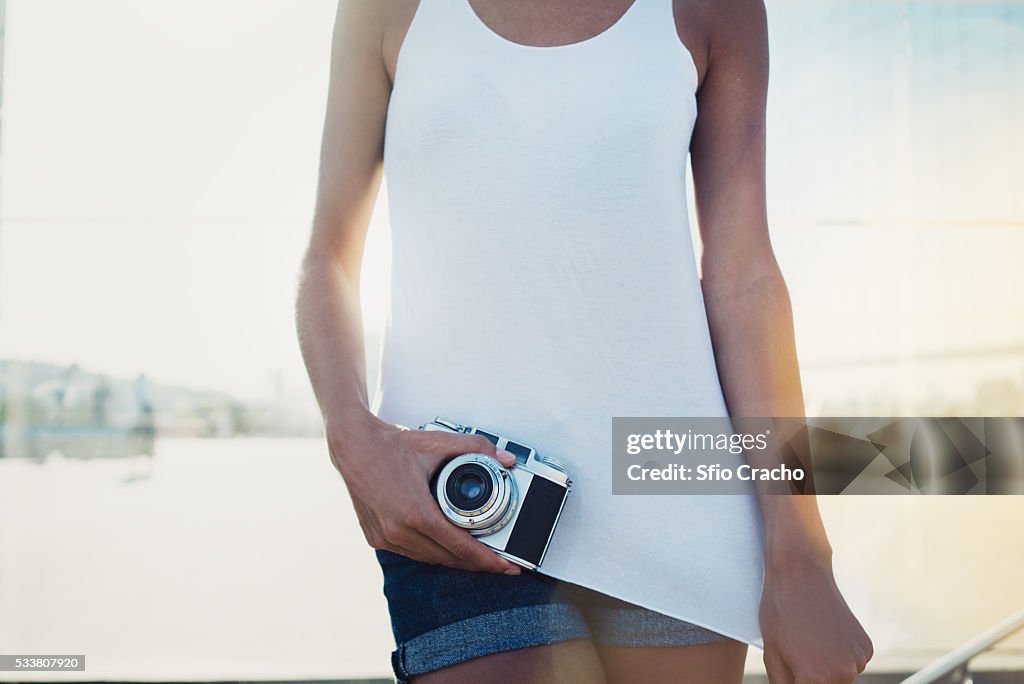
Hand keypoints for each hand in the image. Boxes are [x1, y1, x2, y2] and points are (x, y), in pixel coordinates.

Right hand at [327, 413, 521, 574]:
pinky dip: (431, 551)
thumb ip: (478, 448)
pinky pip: (411, 553)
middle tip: (501, 563)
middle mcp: (399, 531)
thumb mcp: (439, 442)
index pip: (461, 548)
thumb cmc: (393, 445)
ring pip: (429, 559)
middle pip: (448, 558)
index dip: (489, 561)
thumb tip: (508, 460)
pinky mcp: (376, 538)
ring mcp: (385, 537)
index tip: (509, 567)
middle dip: (477, 563)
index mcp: (416, 513)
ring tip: (477, 555)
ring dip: (453, 559)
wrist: (353, 446)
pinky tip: (445, 546)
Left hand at [760, 556, 872, 682]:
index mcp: (817, 679)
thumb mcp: (772, 655)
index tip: (793, 671)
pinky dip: (839, 658)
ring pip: (839, 680)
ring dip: (825, 671)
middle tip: (797, 654)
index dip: (796, 683)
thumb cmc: (780, 611)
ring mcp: (858, 660)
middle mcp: (843, 674)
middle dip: (811, 680)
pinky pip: (851, 664)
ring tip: (807, 642)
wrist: (801, 573)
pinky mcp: (866, 648)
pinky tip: (823, 636)